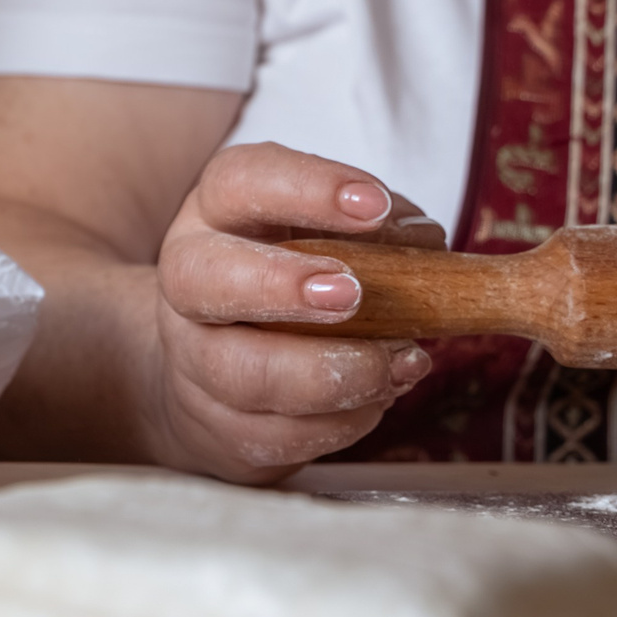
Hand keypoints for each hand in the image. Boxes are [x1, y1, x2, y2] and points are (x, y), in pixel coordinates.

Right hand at [142, 142, 444, 480]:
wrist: (219, 371)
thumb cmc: (293, 287)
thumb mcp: (328, 236)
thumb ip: (378, 233)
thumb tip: (425, 246)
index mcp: (217, 213)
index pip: (240, 181)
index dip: (306, 189)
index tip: (376, 206)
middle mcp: (191, 280)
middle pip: (201, 279)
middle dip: (279, 285)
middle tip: (351, 294)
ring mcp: (194, 359)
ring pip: (241, 374)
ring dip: (329, 374)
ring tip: (400, 362)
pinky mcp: (216, 426)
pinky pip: (274, 435)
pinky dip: (339, 423)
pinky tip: (377, 399)